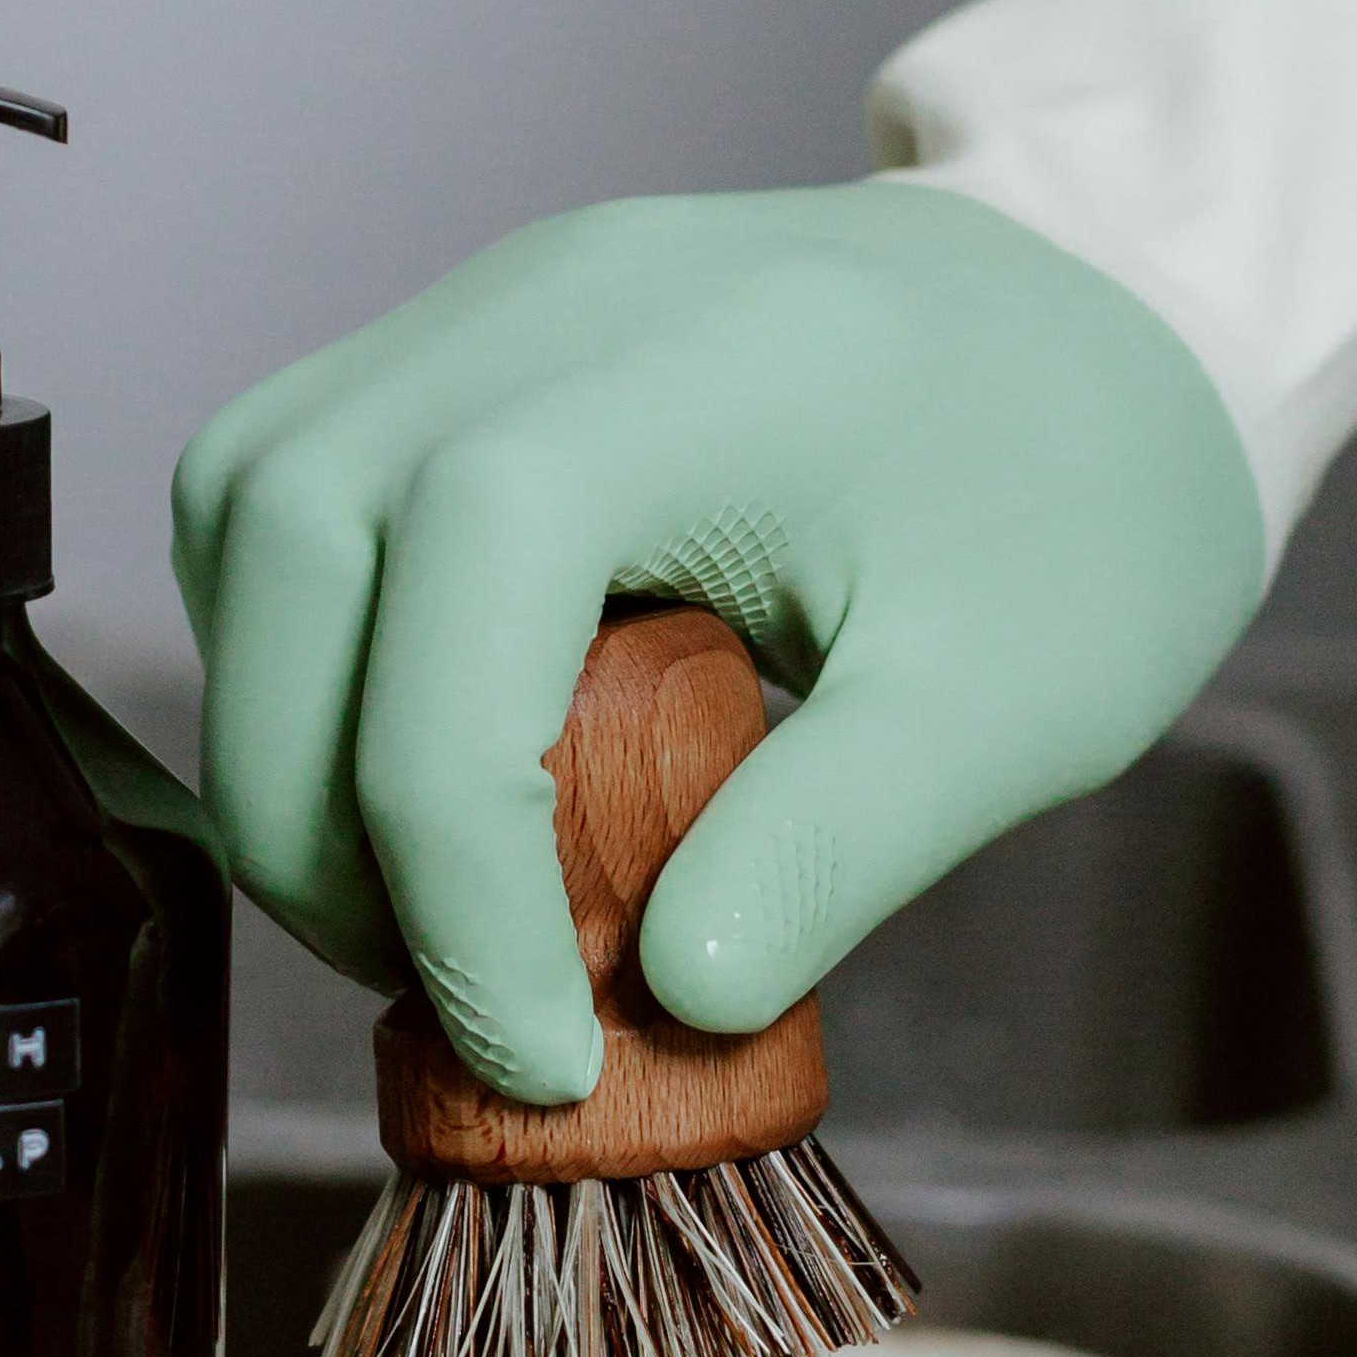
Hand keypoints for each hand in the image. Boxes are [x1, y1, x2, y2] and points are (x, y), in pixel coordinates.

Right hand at [170, 181, 1263, 1100]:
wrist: (1110, 312)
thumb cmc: (1083, 492)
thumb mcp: (1016, 701)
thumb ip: (831, 848)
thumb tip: (664, 997)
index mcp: (685, 370)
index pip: (455, 619)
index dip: (457, 876)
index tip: (539, 1053)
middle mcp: (537, 305)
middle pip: (285, 538)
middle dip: (313, 809)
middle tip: (436, 986)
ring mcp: (484, 303)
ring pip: (247, 505)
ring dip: (278, 726)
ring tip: (409, 893)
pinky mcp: (466, 343)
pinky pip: (286, 483)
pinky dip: (298, 647)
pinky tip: (404, 759)